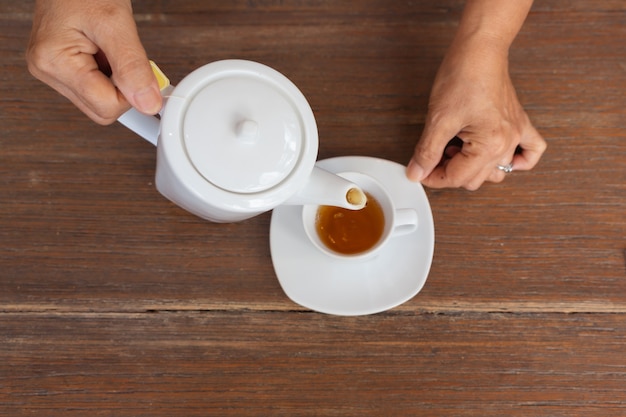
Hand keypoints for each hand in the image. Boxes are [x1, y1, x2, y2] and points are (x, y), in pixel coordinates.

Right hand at [26, 0, 161, 124]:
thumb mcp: (117, 23)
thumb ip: (133, 67)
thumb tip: (149, 104)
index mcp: (54, 62)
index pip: (106, 107)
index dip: (130, 94)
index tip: (144, 76)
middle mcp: (47, 70)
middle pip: (101, 110)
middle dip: (122, 89)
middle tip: (126, 57)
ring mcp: (52, 70)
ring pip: (99, 102)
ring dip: (115, 81)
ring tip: (111, 48)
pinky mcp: (60, 68)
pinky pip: (94, 88)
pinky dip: (108, 75)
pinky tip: (105, 52)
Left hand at [407, 34, 546, 189]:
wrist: (479, 49)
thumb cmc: (463, 76)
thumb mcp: (438, 119)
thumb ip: (427, 151)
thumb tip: (417, 172)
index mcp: (490, 145)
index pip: (458, 178)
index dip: (433, 178)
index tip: (419, 171)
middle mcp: (507, 142)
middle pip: (476, 178)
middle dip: (450, 172)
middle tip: (431, 158)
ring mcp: (516, 133)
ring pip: (497, 171)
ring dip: (474, 168)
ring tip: (456, 150)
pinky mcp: (519, 123)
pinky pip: (530, 152)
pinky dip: (518, 161)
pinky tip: (499, 157)